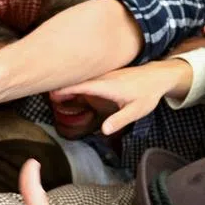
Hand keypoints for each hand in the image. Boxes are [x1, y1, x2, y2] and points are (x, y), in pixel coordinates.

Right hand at [54, 60, 189, 134]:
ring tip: (53, 93)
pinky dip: (77, 81)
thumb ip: (120, 120)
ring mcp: (105, 74)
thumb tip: (103, 131)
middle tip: (46, 95)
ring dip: (68, 83)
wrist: (158, 76)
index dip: (66, 88)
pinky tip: (70, 88)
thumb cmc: (147, 94)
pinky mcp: (107, 74)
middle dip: (61, 86)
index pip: (82, 85)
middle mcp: (104, 77)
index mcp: (108, 85)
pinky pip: (88, 77)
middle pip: (78, 80)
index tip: (51, 93)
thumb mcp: (136, 110)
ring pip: (82, 77)